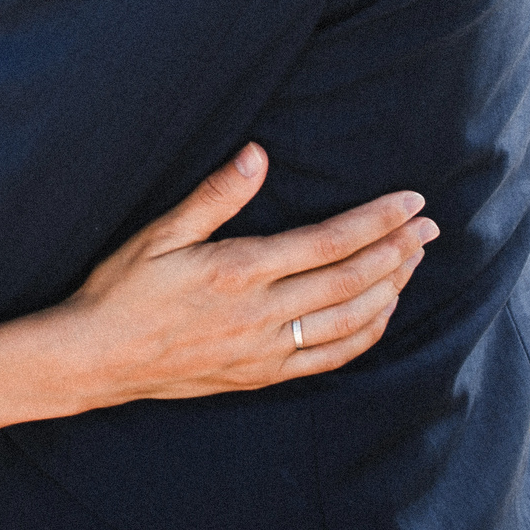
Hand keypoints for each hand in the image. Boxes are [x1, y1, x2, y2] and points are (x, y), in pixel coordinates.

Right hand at [48, 144, 432, 409]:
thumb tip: (257, 154)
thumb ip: (215, 196)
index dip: (376, 221)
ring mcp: (266, 350)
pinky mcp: (262, 374)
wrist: (98, 357)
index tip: (410, 202)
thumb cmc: (122, 289)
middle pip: (351, 280)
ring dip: (390, 290)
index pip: (328, 241)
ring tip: (414, 262)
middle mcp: (261, 313)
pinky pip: (330, 358)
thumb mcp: (159, 233)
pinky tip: (380, 314)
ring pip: (349, 320)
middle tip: (431, 228)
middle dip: (398, 251)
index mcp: (238, 270)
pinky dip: (365, 334)